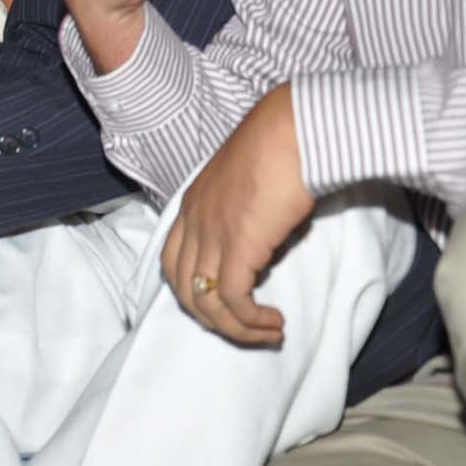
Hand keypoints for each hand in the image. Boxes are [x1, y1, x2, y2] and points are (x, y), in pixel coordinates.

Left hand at [161, 84, 313, 345]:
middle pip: (182, 288)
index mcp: (191, 206)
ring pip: (205, 302)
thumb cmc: (282, 153)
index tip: (225, 306)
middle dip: (213, 319)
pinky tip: (275, 322)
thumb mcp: (249, 191)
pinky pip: (233, 299)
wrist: (293, 132)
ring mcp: (211, 234)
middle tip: (247, 329)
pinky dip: (250, 321)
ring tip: (268, 333)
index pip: (172, 262)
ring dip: (237, 329)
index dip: (193, 291)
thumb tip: (262, 252)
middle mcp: (193, 223)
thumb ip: (245, 222)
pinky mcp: (238, 245)